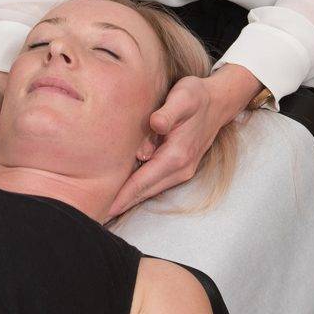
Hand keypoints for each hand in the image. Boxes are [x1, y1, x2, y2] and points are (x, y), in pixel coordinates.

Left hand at [106, 65, 262, 218]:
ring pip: (149, 190)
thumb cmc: (197, 97)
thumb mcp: (183, 98)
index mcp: (176, 156)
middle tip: (95, 216)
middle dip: (120, 204)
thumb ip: (168, 113)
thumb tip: (156, 124)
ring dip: (128, 200)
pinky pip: (154, 183)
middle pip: (144, 192)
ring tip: (103, 209)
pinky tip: (122, 194)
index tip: (103, 211)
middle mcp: (180, 169)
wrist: (219, 102)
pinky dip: (138, 191)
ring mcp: (181, 171)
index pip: (142, 182)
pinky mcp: (179, 168)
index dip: (122, 197)